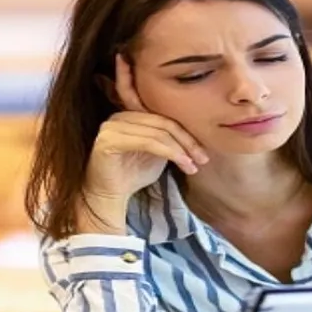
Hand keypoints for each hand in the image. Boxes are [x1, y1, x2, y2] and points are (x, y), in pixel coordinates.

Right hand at [84, 55, 210, 202]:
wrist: (109, 196)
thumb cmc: (133, 175)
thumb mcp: (157, 154)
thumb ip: (170, 142)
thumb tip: (197, 138)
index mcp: (131, 116)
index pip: (165, 118)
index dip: (188, 134)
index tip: (204, 154)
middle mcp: (119, 116)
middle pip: (163, 123)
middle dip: (187, 142)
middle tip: (203, 159)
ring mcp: (112, 126)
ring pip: (157, 133)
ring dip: (180, 150)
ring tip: (193, 165)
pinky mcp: (108, 140)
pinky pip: (147, 142)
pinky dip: (169, 153)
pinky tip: (182, 164)